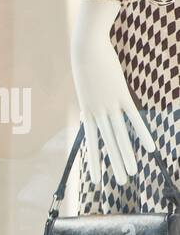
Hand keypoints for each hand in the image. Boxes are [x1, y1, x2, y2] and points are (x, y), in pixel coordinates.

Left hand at [70, 0, 154, 185]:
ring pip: (120, 136)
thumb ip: (88, 106)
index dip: (94, 162)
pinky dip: (142, 132)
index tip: (95, 179)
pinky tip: (150, 147)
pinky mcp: (121, 96)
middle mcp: (97, 114)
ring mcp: (109, 106)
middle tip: (120, 183)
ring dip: (127, 156)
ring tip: (132, 173)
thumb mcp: (84, 92)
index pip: (91, 144)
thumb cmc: (84, 69)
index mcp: (87, 115)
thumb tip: (87, 116)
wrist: (85, 50)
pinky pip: (134, 118)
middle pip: (108, 145)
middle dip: (115, 165)